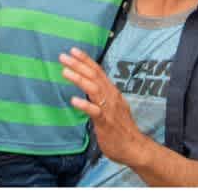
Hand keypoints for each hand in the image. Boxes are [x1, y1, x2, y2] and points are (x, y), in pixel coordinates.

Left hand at [59, 47, 147, 166]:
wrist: (135, 147)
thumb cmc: (121, 128)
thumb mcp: (112, 106)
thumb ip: (102, 96)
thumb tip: (90, 87)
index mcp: (112, 92)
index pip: (98, 72)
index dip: (86, 60)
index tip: (73, 50)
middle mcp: (111, 96)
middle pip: (94, 76)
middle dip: (78, 65)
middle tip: (63, 56)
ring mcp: (109, 109)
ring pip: (94, 89)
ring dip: (79, 79)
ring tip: (65, 71)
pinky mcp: (106, 122)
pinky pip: (95, 112)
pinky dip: (84, 105)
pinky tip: (73, 100)